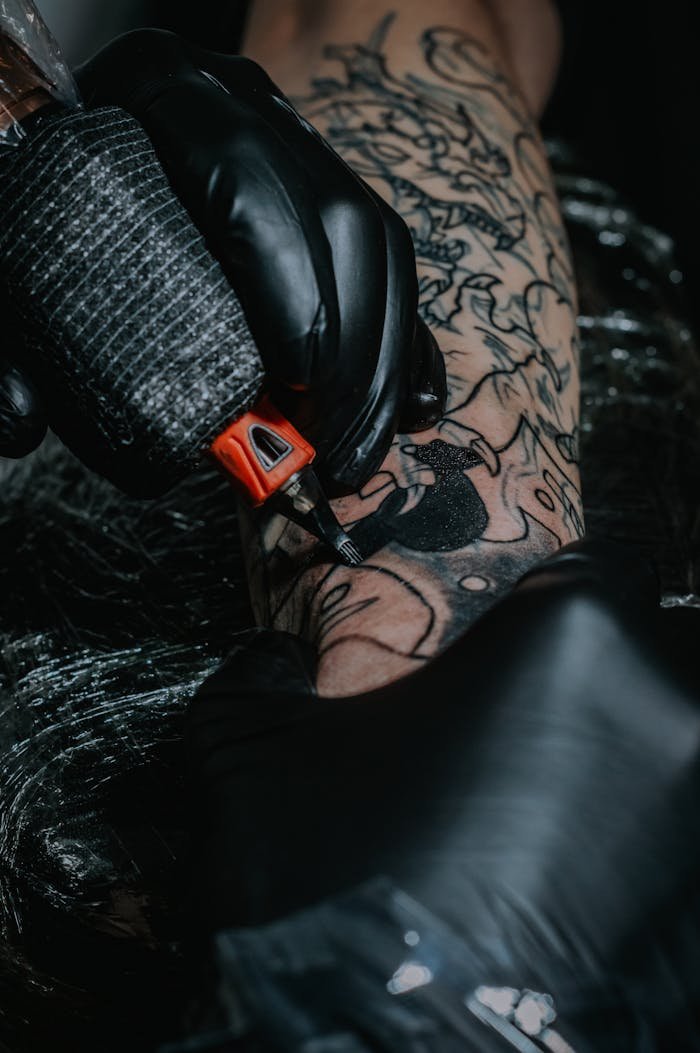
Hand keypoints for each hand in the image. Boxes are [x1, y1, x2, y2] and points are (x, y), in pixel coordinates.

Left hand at [54, 28, 444, 492]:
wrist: (84, 158)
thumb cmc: (44, 208)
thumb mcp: (13, 258)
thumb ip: (7, 336)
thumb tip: (17, 424)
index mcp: (163, 88)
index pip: (244, 169)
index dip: (288, 276)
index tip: (295, 373)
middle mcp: (250, 108)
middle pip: (338, 216)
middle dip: (351, 349)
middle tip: (330, 447)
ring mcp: (302, 147)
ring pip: (380, 245)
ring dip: (382, 364)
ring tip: (355, 453)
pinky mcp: (332, 196)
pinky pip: (393, 268)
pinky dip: (405, 346)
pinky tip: (409, 411)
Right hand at [186, 540, 699, 1043]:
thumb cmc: (337, 902)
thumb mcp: (256, 758)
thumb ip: (261, 676)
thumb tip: (272, 659)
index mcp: (571, 638)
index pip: (586, 572)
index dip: (534, 614)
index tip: (500, 659)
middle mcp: (669, 711)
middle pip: (645, 658)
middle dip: (586, 693)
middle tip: (515, 749)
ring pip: (670, 744)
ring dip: (617, 771)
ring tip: (538, 830)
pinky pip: (675, 836)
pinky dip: (632, 848)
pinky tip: (562, 886)